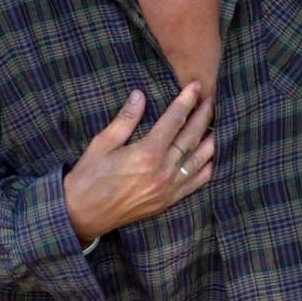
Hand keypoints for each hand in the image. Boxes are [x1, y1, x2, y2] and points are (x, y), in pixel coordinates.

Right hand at [63, 82, 215, 244]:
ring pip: (198, 160)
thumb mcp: (102, 143)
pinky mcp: (166, 202)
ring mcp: (167, 188)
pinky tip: (212, 159)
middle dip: (203, 116)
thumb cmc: (89, 176)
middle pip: (191, 137)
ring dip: (210, 140)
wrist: (82, 214)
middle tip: (212, 100)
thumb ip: (125, 119)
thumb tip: (140, 95)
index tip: (196, 86)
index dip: (186, 101)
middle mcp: (163, 171)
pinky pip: (194, 184)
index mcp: (147, 153)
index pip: (174, 120)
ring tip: (219, 125)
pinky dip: (206, 170)